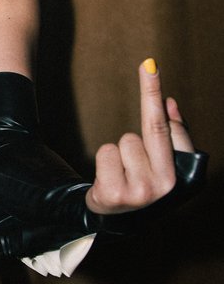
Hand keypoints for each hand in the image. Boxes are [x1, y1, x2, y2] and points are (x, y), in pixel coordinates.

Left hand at [85, 60, 194, 215]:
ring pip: (121, 143)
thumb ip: (171, 133)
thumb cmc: (142, 182)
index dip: (155, 92)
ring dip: (118, 154)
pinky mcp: (114, 194)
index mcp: (180, 174)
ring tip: (122, 174)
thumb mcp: (162, 162)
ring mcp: (139, 191)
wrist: (117, 218)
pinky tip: (110, 181)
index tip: (149, 64)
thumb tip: (169, 102)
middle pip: (142, 132)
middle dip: (139, 122)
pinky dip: (104, 163)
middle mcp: (164, 184)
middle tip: (142, 96)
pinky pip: (105, 154)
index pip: (166, 126)